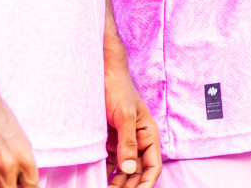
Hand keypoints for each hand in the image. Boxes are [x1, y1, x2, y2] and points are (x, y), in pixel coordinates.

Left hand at [104, 44, 160, 186]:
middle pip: (137, 172)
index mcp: (148, 135)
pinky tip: (98, 181)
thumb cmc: (118, 90)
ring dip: (116, 183)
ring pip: (123, 171)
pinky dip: (105, 174)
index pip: (152, 166)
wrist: (102, 75)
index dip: (146, 183)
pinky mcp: (110, 143)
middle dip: (129, 186)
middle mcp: (138, 142)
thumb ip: (128, 142)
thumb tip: (130, 168)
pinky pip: (110, 163)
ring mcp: (123, 143)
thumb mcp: (125, 116)